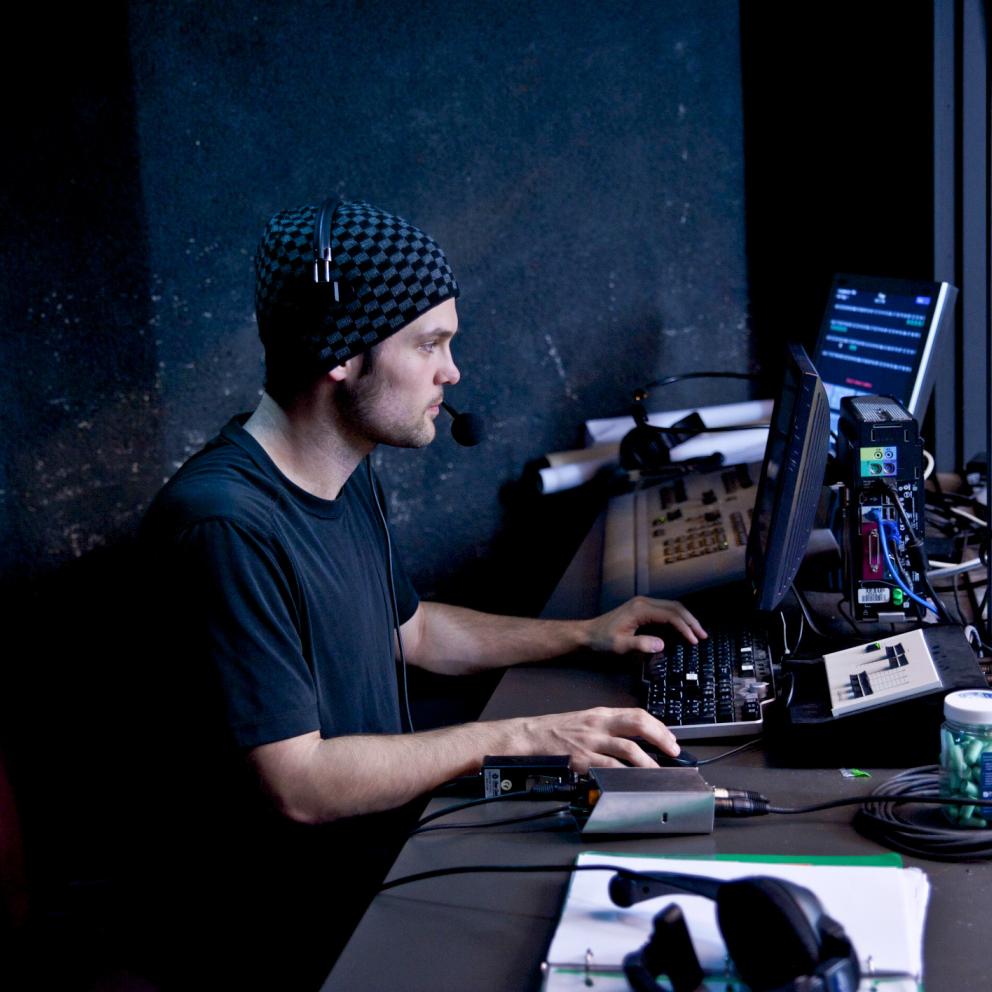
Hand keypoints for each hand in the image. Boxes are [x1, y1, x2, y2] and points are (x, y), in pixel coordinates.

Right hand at [510, 706, 678, 772]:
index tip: (671, 739)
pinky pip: (610, 767)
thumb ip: (609, 728)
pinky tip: (633, 781)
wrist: (530, 736)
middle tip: (674, 751)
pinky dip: (625, 775)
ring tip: (659, 773)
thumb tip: (634, 741)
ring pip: (628, 749)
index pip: (637, 714)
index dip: (658, 727)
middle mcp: (599, 725)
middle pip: (638, 725)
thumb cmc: (556, 730)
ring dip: (648, 762)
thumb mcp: (586, 721)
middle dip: (660, 738)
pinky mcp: (583, 758)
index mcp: (601, 714)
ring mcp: (591, 741)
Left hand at [582, 596, 706, 654]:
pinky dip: (677, 619)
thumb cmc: (602, 640)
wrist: (588, 634)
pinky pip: (665, 611)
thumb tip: (662, 644)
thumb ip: (640, 644)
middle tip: (703, 636)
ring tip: (698, 633)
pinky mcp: (642, 610)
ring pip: (672, 607)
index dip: (685, 628)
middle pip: (675, 607)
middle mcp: (644, 603)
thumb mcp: (620, 645)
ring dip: (686, 619)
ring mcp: (643, 604)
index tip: (695, 641)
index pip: (670, 615)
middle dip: (691, 621)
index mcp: (640, 609)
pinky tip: (683, 630)